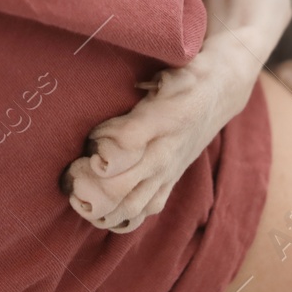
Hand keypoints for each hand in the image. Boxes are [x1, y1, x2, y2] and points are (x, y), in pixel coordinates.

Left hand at [60, 48, 257, 233]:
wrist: (220, 92)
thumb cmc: (186, 78)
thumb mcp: (168, 72)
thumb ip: (147, 83)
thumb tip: (129, 86)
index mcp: (162, 120)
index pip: (127, 143)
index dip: (102, 148)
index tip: (87, 145)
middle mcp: (163, 153)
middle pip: (121, 185)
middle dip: (90, 186)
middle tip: (70, 175)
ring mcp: (167, 172)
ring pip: (132, 205)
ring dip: (101, 210)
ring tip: (78, 202)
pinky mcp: (169, 182)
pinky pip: (146, 211)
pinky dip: (122, 219)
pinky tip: (102, 218)